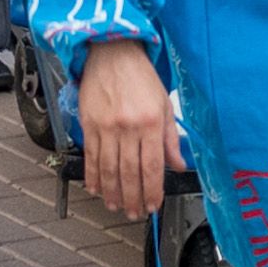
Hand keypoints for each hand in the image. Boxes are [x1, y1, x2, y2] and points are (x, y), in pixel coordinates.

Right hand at [74, 39, 178, 223]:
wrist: (112, 53)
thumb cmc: (140, 76)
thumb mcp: (164, 104)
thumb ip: (171, 138)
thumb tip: (178, 164)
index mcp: (150, 122)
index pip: (152, 166)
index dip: (153, 191)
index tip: (153, 205)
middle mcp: (127, 127)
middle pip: (129, 173)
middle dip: (132, 198)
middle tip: (134, 213)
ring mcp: (105, 127)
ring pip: (108, 169)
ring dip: (112, 193)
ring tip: (115, 206)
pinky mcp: (89, 124)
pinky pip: (91, 157)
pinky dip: (93, 176)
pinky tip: (96, 188)